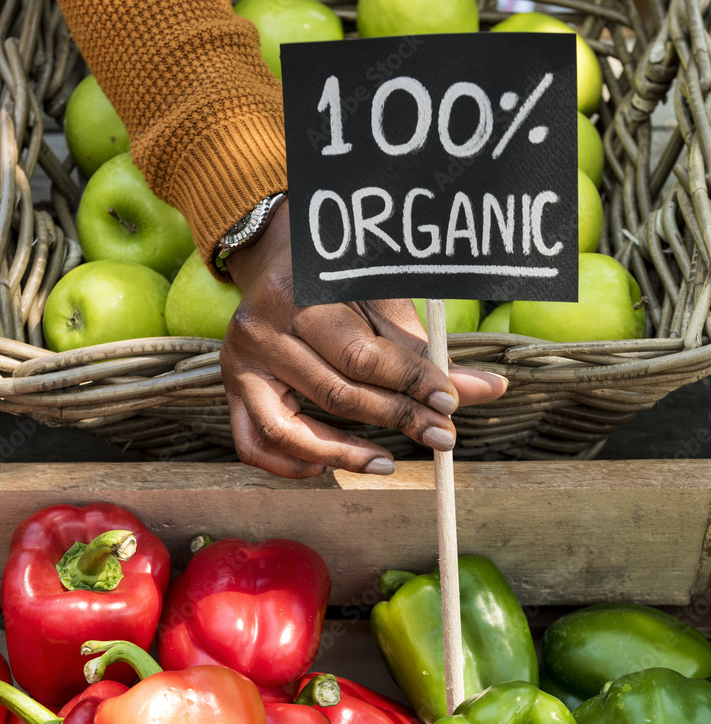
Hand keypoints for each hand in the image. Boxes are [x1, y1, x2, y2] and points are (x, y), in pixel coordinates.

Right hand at [223, 200, 507, 477]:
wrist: (282, 256)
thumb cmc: (342, 280)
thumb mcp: (384, 302)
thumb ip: (426, 352)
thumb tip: (489, 390)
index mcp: (298, 294)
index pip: (361, 356)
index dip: (410, 384)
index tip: (449, 405)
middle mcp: (261, 330)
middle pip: (335, 394)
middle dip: (395, 420)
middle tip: (441, 437)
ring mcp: (239, 364)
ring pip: (291, 429)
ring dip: (344, 455)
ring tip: (388, 463)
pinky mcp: (233, 389)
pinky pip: (255, 444)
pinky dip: (291, 465)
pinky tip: (329, 467)